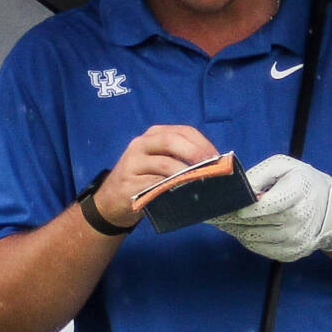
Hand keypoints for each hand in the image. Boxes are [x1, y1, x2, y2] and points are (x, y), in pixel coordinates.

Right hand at [92, 124, 217, 230]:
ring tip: (200, 182)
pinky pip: (154, 184)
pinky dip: (171, 188)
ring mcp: (133, 163)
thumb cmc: (145, 179)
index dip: (203, 143)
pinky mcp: (128, 183)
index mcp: (154, 135)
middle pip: (172, 141)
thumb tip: (214, 166)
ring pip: (164, 164)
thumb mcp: (162, 163)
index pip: (183, 131)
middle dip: (195, 153)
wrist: (112, 199)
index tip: (218, 158)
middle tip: (211, 168)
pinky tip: (181, 193)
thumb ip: (181, 159)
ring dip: (186, 174)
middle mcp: (141, 144)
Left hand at [209, 155, 331, 261]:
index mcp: (298, 192)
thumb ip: (260, 173)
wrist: (331, 207)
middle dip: (231, 218)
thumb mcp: (284, 165)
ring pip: (254, 238)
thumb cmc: (301, 181)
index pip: (268, 205)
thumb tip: (240, 187)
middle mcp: (300, 219)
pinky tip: (238, 229)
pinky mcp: (292, 253)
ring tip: (220, 221)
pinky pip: (260, 248)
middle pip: (256, 223)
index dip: (246, 207)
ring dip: (234, 230)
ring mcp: (297, 239)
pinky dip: (246, 239)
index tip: (228, 206)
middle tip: (212, 213)